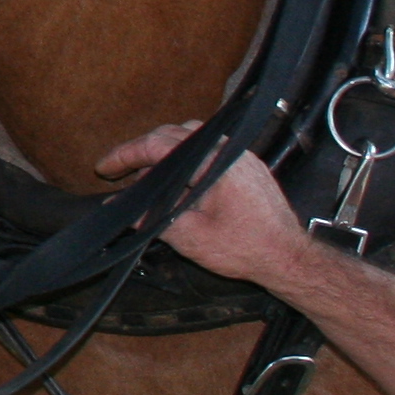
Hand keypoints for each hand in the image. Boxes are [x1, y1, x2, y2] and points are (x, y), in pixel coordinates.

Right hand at [93, 120, 312, 288]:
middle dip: (141, 151)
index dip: (126, 155)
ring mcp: (241, 158)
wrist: (290, 258)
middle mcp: (228, 152)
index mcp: (213, 162)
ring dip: (165, 154)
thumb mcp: (190, 238)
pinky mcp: (249, 169)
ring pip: (192, 140)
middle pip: (173, 135)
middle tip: (119, 171)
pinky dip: (187, 161)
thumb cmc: (246, 248)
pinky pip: (210, 152)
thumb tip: (126, 212)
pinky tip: (178, 184)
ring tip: (146, 178)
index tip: (105, 168)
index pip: (158, 145)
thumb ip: (153, 219)